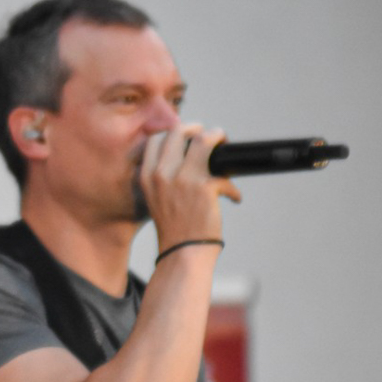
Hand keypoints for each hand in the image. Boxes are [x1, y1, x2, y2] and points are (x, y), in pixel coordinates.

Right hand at [138, 123, 241, 249]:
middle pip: (179, 131)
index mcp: (147, 176)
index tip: (188, 135)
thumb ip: (166, 176)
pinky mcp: (205, 187)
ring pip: (204, 140)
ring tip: (225, 146)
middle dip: (198, 128)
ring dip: (219, 138)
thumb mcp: (158, 198)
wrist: (183, 253)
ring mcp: (183, 179)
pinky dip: (232, 187)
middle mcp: (162, 174)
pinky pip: (225, 174)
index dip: (175, 132)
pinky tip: (233, 197)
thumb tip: (193, 154)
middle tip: (211, 136)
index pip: (156, 139)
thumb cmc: (175, 229)